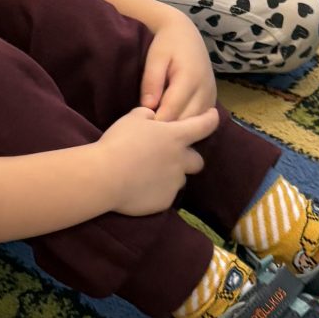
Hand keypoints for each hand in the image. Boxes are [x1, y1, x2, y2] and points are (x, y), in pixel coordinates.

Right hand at [95, 103, 217, 215]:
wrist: (106, 176)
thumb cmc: (119, 142)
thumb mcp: (132, 119)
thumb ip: (147, 115)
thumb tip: (152, 118)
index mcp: (175, 137)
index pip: (204, 126)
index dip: (211, 119)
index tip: (212, 116)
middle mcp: (180, 160)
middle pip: (198, 161)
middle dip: (189, 159)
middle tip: (172, 157)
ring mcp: (173, 183)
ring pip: (180, 180)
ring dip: (170, 176)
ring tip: (149, 175)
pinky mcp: (164, 202)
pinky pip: (165, 195)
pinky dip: (156, 191)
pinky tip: (139, 189)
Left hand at [139, 8, 215, 119]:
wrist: (185, 32)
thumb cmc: (166, 44)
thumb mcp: (155, 58)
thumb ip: (151, 81)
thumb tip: (148, 106)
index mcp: (189, 78)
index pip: (172, 110)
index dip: (157, 122)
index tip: (142, 128)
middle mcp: (205, 89)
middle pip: (186, 120)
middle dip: (168, 128)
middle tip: (149, 131)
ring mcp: (211, 94)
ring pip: (196, 122)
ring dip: (179, 127)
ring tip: (160, 128)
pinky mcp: (212, 98)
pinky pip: (201, 118)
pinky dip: (189, 123)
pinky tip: (174, 123)